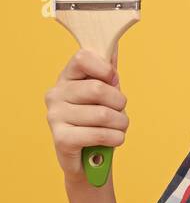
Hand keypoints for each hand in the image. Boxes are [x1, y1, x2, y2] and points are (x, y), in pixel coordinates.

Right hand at [45, 49, 126, 182]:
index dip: (105, 69)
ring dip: (121, 124)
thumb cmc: (99, 120)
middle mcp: (56, 94)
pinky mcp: (61, 139)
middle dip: (120, 103)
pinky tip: (113, 140)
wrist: (90, 158)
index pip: (82, 57)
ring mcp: (55, 116)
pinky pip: (100, 134)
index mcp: (67, 77)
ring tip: (117, 128)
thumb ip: (108, 70)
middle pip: (98, 89)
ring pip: (104, 115)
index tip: (113, 80)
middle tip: (118, 112)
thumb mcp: (107, 92)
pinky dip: (116, 138)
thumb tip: (113, 44)